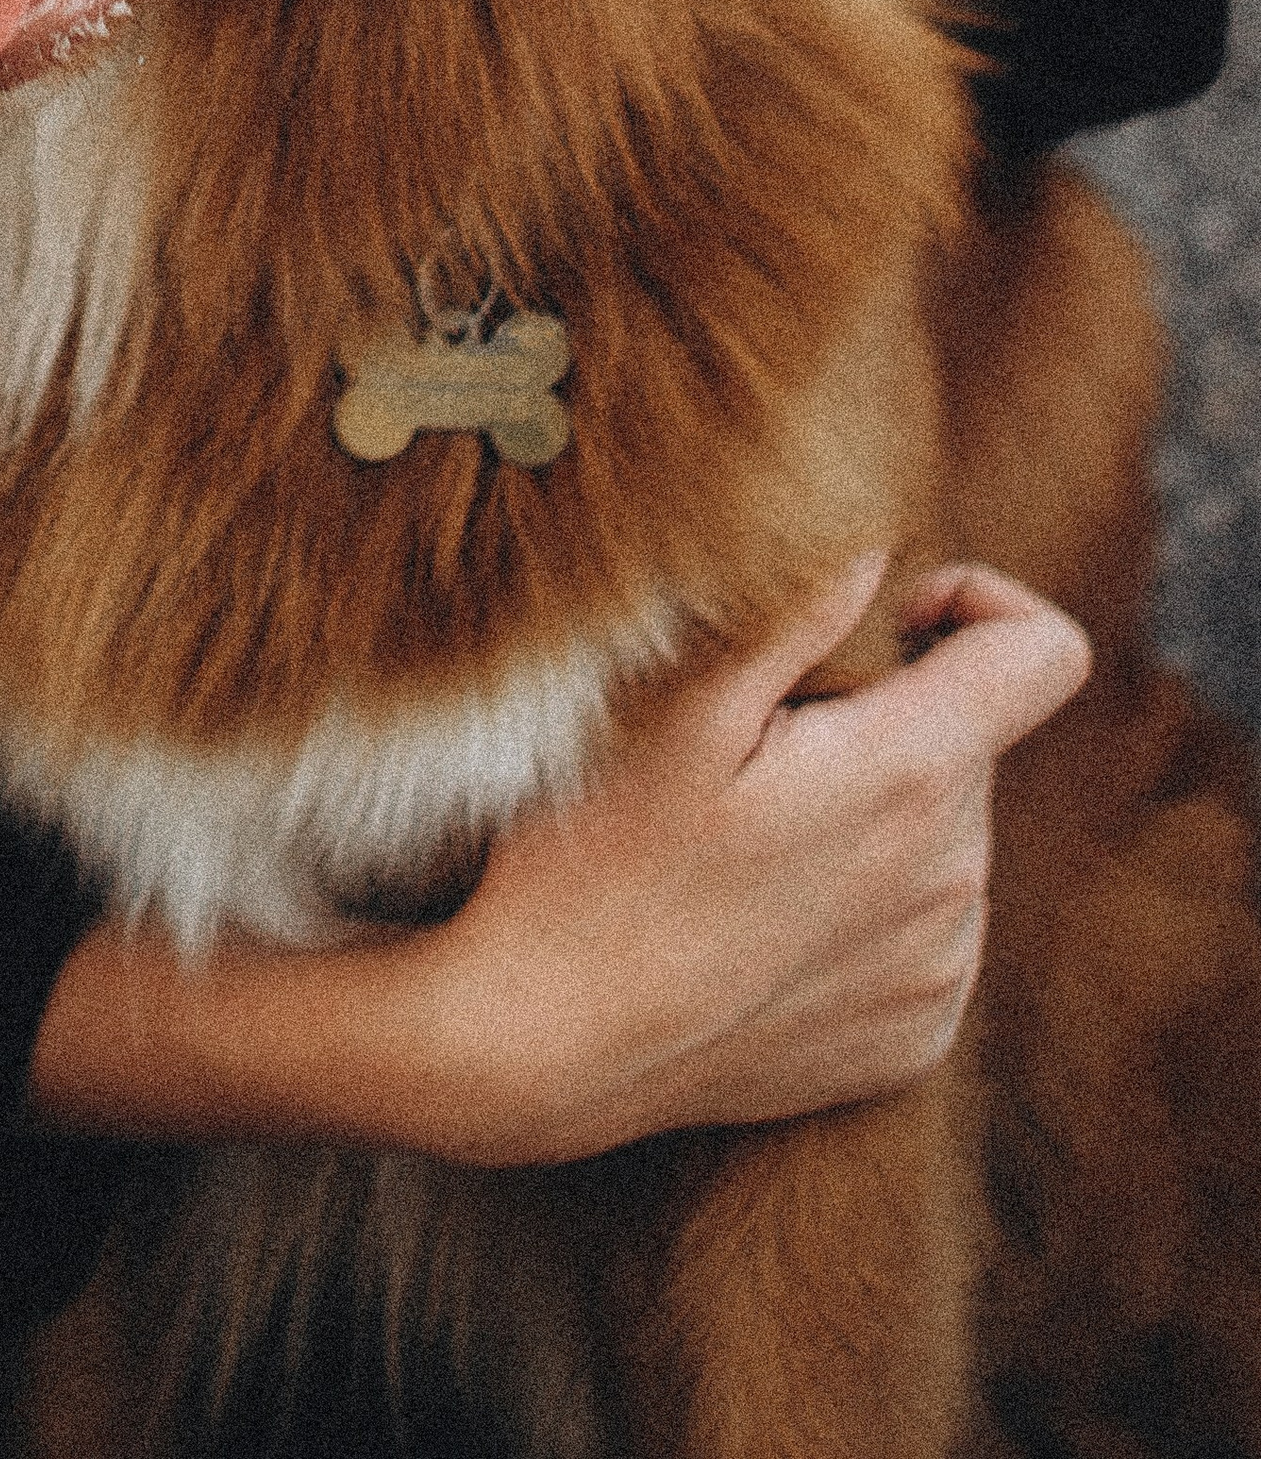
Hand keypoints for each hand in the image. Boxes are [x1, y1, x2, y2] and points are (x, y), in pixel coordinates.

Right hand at [419, 554, 1088, 1159]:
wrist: (544, 1043)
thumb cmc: (594, 855)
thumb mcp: (678, 708)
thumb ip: (798, 614)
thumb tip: (876, 547)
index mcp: (911, 777)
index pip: (1045, 653)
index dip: (982, 604)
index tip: (891, 618)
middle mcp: (955, 879)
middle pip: (972, 740)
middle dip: (892, 715)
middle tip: (765, 741)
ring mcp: (941, 969)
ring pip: (949, 833)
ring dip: (882, 811)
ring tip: (756, 835)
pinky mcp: (917, 1036)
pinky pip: (930, 928)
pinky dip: (871, 901)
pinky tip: (767, 914)